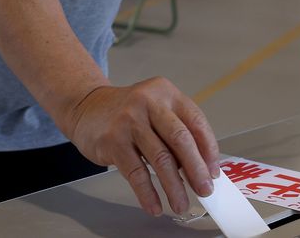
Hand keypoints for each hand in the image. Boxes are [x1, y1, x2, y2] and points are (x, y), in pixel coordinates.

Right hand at [64, 78, 219, 216]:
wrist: (86, 107)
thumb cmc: (126, 112)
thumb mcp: (155, 110)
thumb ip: (176, 132)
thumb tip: (199, 168)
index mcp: (166, 93)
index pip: (196, 122)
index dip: (209, 150)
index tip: (213, 172)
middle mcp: (149, 103)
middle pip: (181, 140)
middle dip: (196, 170)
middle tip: (204, 190)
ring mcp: (129, 121)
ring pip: (160, 159)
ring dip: (174, 187)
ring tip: (181, 203)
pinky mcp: (113, 140)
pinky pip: (136, 172)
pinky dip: (147, 193)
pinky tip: (154, 204)